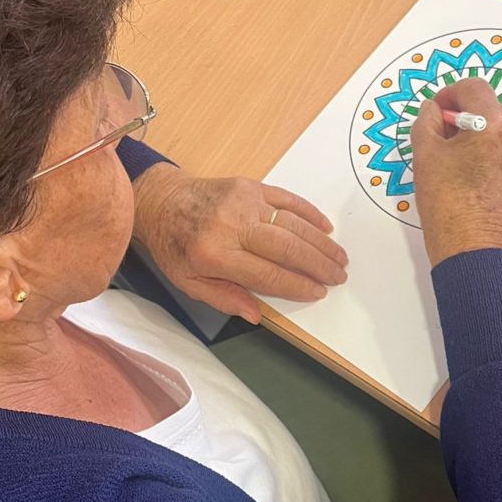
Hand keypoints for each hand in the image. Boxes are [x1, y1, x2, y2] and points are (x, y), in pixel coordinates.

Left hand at [131, 164, 348, 323]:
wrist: (162, 201)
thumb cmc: (174, 245)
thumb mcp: (188, 282)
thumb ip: (223, 298)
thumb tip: (255, 315)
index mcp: (214, 254)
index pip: (267, 274)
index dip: (297, 285)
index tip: (318, 292)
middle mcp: (232, 226)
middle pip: (287, 248)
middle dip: (318, 264)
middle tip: (339, 276)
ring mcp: (243, 202)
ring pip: (293, 224)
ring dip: (321, 242)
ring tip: (339, 257)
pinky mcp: (250, 186)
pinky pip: (287, 199)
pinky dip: (309, 214)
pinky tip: (325, 228)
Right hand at [410, 79, 501, 266]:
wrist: (472, 249)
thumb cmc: (447, 205)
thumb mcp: (425, 155)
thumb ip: (426, 121)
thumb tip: (432, 110)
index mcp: (493, 125)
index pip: (473, 88)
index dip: (450, 93)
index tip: (437, 110)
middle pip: (490, 108)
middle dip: (464, 117)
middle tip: (442, 139)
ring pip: (501, 131)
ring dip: (479, 136)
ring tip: (457, 162)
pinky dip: (492, 156)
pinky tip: (474, 177)